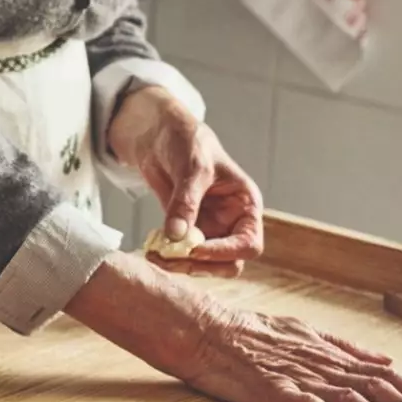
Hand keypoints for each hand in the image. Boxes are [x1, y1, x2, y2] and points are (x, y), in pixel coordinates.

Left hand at [108, 87, 261, 270]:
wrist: (161, 136)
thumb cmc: (188, 142)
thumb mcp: (192, 168)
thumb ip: (186, 202)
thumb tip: (177, 236)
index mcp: (245, 205)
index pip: (249, 243)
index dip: (225, 252)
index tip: (195, 250)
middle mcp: (232, 222)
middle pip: (229, 263)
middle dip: (201, 265)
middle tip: (171, 259)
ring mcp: (210, 229)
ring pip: (204, 264)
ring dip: (181, 266)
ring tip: (155, 256)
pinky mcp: (187, 232)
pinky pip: (183, 256)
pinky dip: (168, 258)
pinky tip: (152, 250)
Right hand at [175, 304, 401, 401]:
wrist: (203, 329)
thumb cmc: (243, 330)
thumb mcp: (299, 328)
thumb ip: (341, 346)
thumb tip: (382, 356)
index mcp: (324, 347)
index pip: (375, 368)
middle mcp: (319, 361)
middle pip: (373, 384)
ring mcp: (299, 376)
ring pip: (352, 396)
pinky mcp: (278, 391)